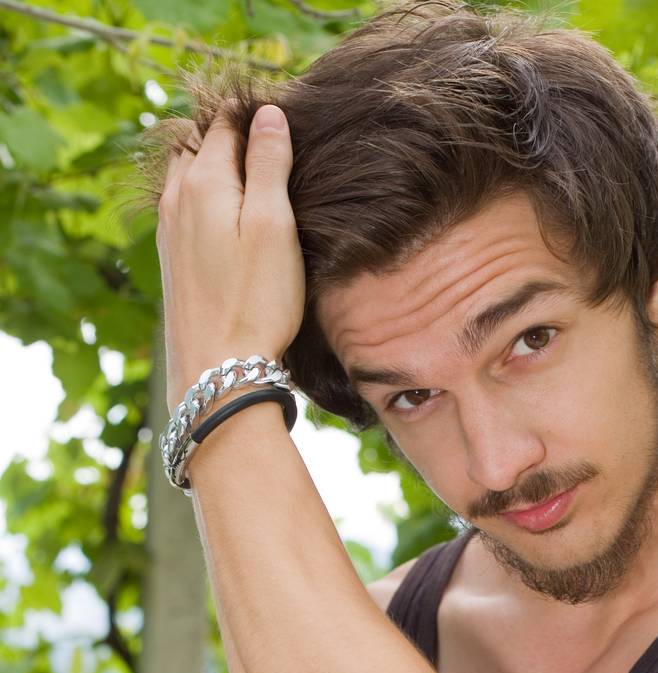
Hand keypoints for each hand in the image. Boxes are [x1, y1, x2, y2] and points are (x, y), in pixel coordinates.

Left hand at [155, 102, 305, 412]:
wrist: (215, 370)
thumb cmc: (255, 302)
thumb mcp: (274, 226)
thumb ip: (270, 164)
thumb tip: (267, 113)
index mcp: (204, 181)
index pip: (226, 123)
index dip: (254, 115)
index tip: (283, 117)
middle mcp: (177, 198)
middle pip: (201, 145)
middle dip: (231, 137)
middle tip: (269, 142)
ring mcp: (169, 230)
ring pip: (188, 175)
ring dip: (216, 167)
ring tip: (251, 175)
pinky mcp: (172, 260)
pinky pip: (185, 208)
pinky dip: (207, 198)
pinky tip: (227, 217)